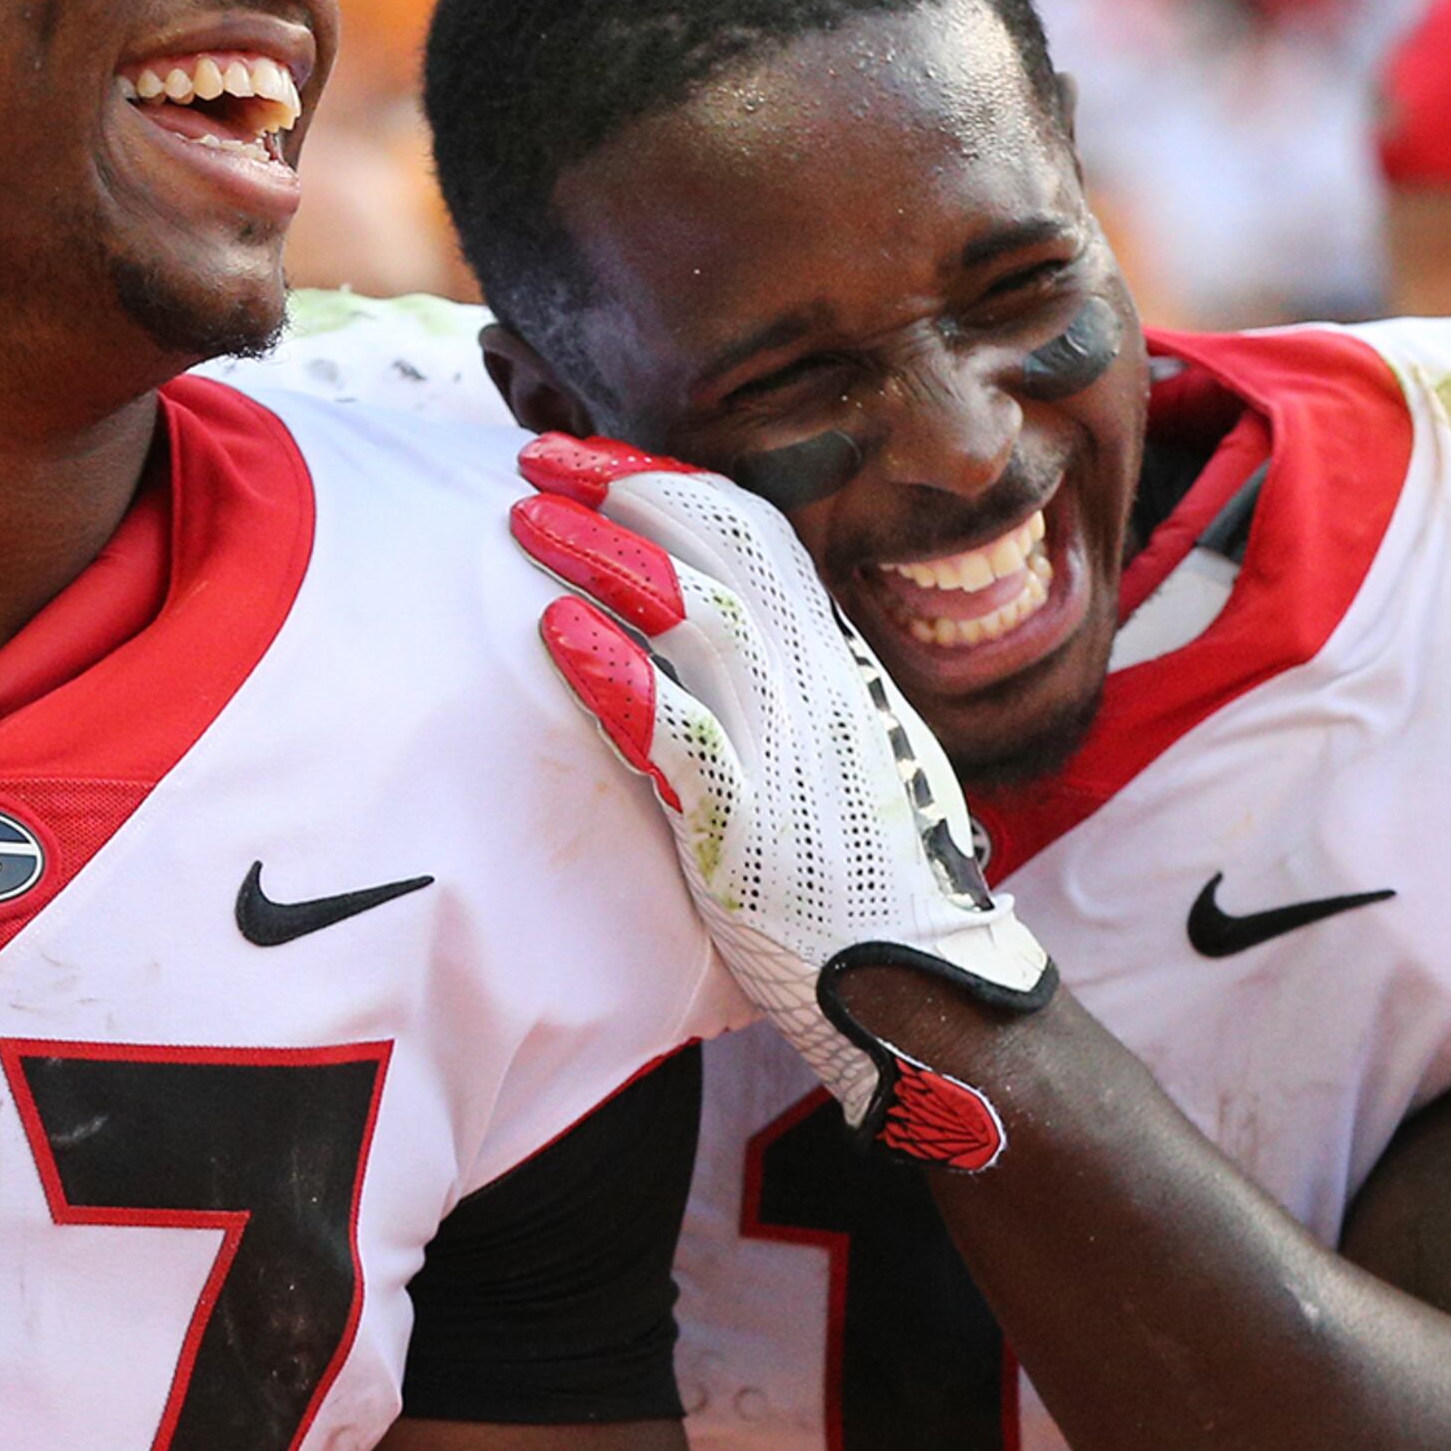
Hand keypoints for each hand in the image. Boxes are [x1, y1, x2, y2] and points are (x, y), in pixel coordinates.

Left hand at [512, 433, 1052, 1164]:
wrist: (925, 994)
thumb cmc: (863, 884)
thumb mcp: (831, 759)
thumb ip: (771, 696)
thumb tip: (693, 639)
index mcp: (837, 665)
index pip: (756, 535)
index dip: (670, 484)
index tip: (595, 460)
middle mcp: (821, 687)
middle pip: (724, 547)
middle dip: (626, 488)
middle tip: (534, 456)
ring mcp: (791, 751)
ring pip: (698, 617)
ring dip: (604, 557)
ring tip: (525, 521)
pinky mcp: (755, 826)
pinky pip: (680, 733)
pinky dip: (617, 675)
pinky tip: (558, 634)